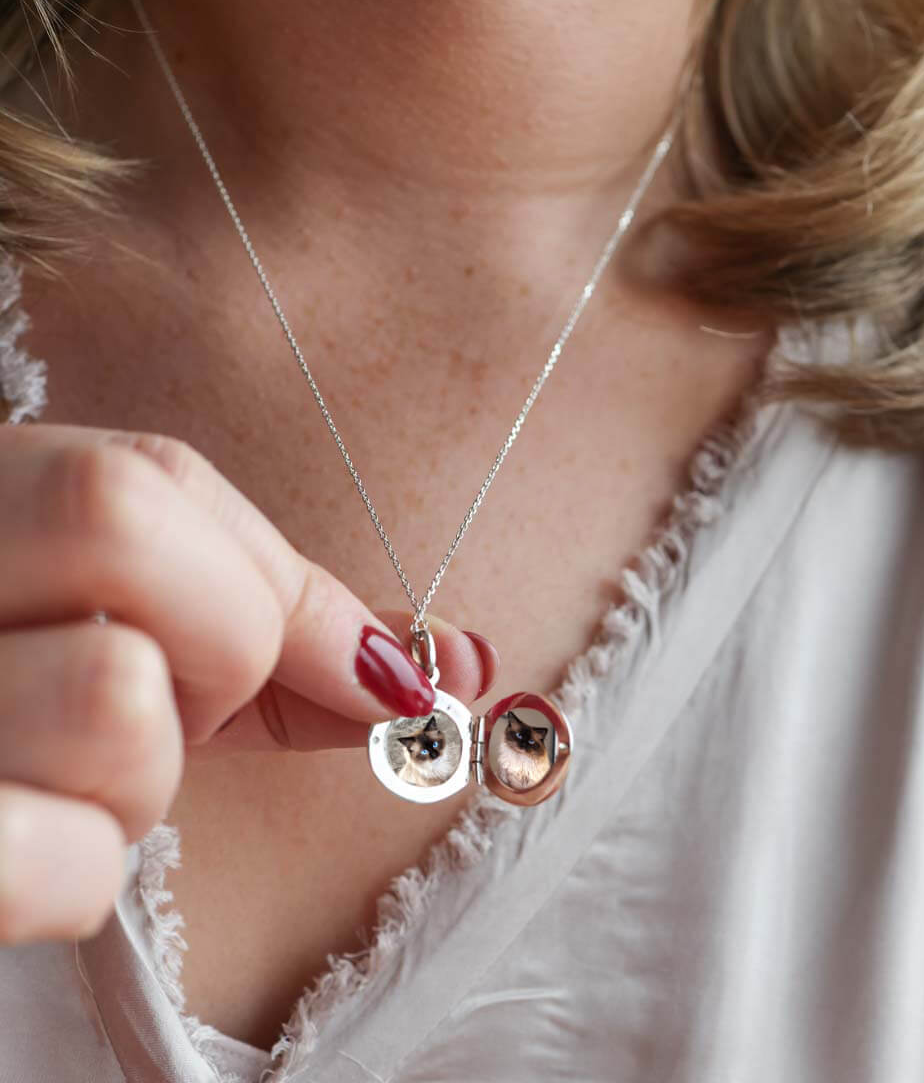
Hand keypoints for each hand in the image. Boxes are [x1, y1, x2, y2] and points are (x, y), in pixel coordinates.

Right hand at [0, 425, 495, 943]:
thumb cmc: (24, 694)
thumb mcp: (121, 632)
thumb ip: (277, 623)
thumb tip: (457, 661)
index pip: (144, 477)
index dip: (280, 578)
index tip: (377, 670)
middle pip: (123, 521)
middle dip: (218, 642)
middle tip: (172, 705)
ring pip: (114, 700)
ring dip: (140, 773)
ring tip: (64, 778)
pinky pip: (62, 860)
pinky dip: (77, 869)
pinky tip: (19, 846)